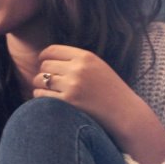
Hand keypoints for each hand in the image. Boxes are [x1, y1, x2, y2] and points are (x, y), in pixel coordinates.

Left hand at [35, 44, 164, 163]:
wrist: (124, 112)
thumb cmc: (110, 91)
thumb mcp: (97, 67)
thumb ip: (77, 61)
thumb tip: (47, 59)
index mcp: (86, 57)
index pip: (52, 50)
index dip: (43, 57)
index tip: (43, 63)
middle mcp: (78, 69)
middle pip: (45, 66)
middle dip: (43, 73)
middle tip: (48, 81)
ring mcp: (72, 86)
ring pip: (40, 80)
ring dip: (40, 85)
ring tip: (47, 90)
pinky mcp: (68, 102)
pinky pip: (41, 95)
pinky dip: (40, 97)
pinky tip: (47, 100)